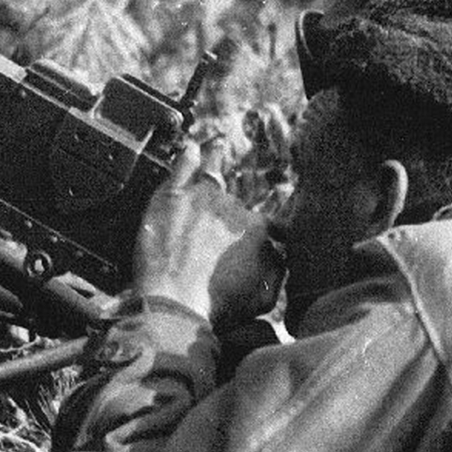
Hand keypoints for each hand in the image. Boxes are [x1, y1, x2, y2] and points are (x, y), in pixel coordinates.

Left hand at [132, 141, 284, 328]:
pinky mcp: (171, 198)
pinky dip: (188, 156)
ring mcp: (200, 197)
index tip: (261, 236)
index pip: (265, 223)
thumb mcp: (263, 298)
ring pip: (212, 169)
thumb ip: (277, 272)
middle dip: (234, 204)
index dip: (264, 231)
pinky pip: (182, 167)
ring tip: (218, 144)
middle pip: (236, 199)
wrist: (176, 304)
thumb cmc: (218, 307)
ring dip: (217, 156)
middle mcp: (232, 206)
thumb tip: (280, 255)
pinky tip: (190, 148)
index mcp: (256, 229)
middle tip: (224, 211)